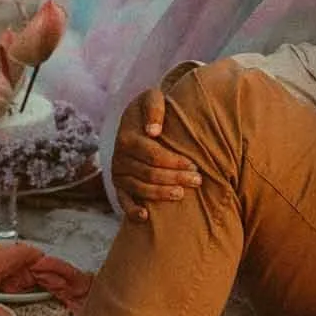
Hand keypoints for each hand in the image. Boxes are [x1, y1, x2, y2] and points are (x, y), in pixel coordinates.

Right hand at [112, 87, 200, 222]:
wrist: (137, 118)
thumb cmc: (151, 109)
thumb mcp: (152, 97)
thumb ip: (154, 107)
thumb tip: (153, 131)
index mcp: (127, 137)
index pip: (153, 155)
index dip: (174, 162)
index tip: (194, 165)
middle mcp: (119, 157)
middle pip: (150, 173)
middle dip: (175, 178)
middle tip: (197, 181)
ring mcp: (119, 173)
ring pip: (141, 189)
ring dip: (162, 194)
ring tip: (182, 194)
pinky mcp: (119, 186)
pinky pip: (124, 201)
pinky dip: (132, 211)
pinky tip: (146, 217)